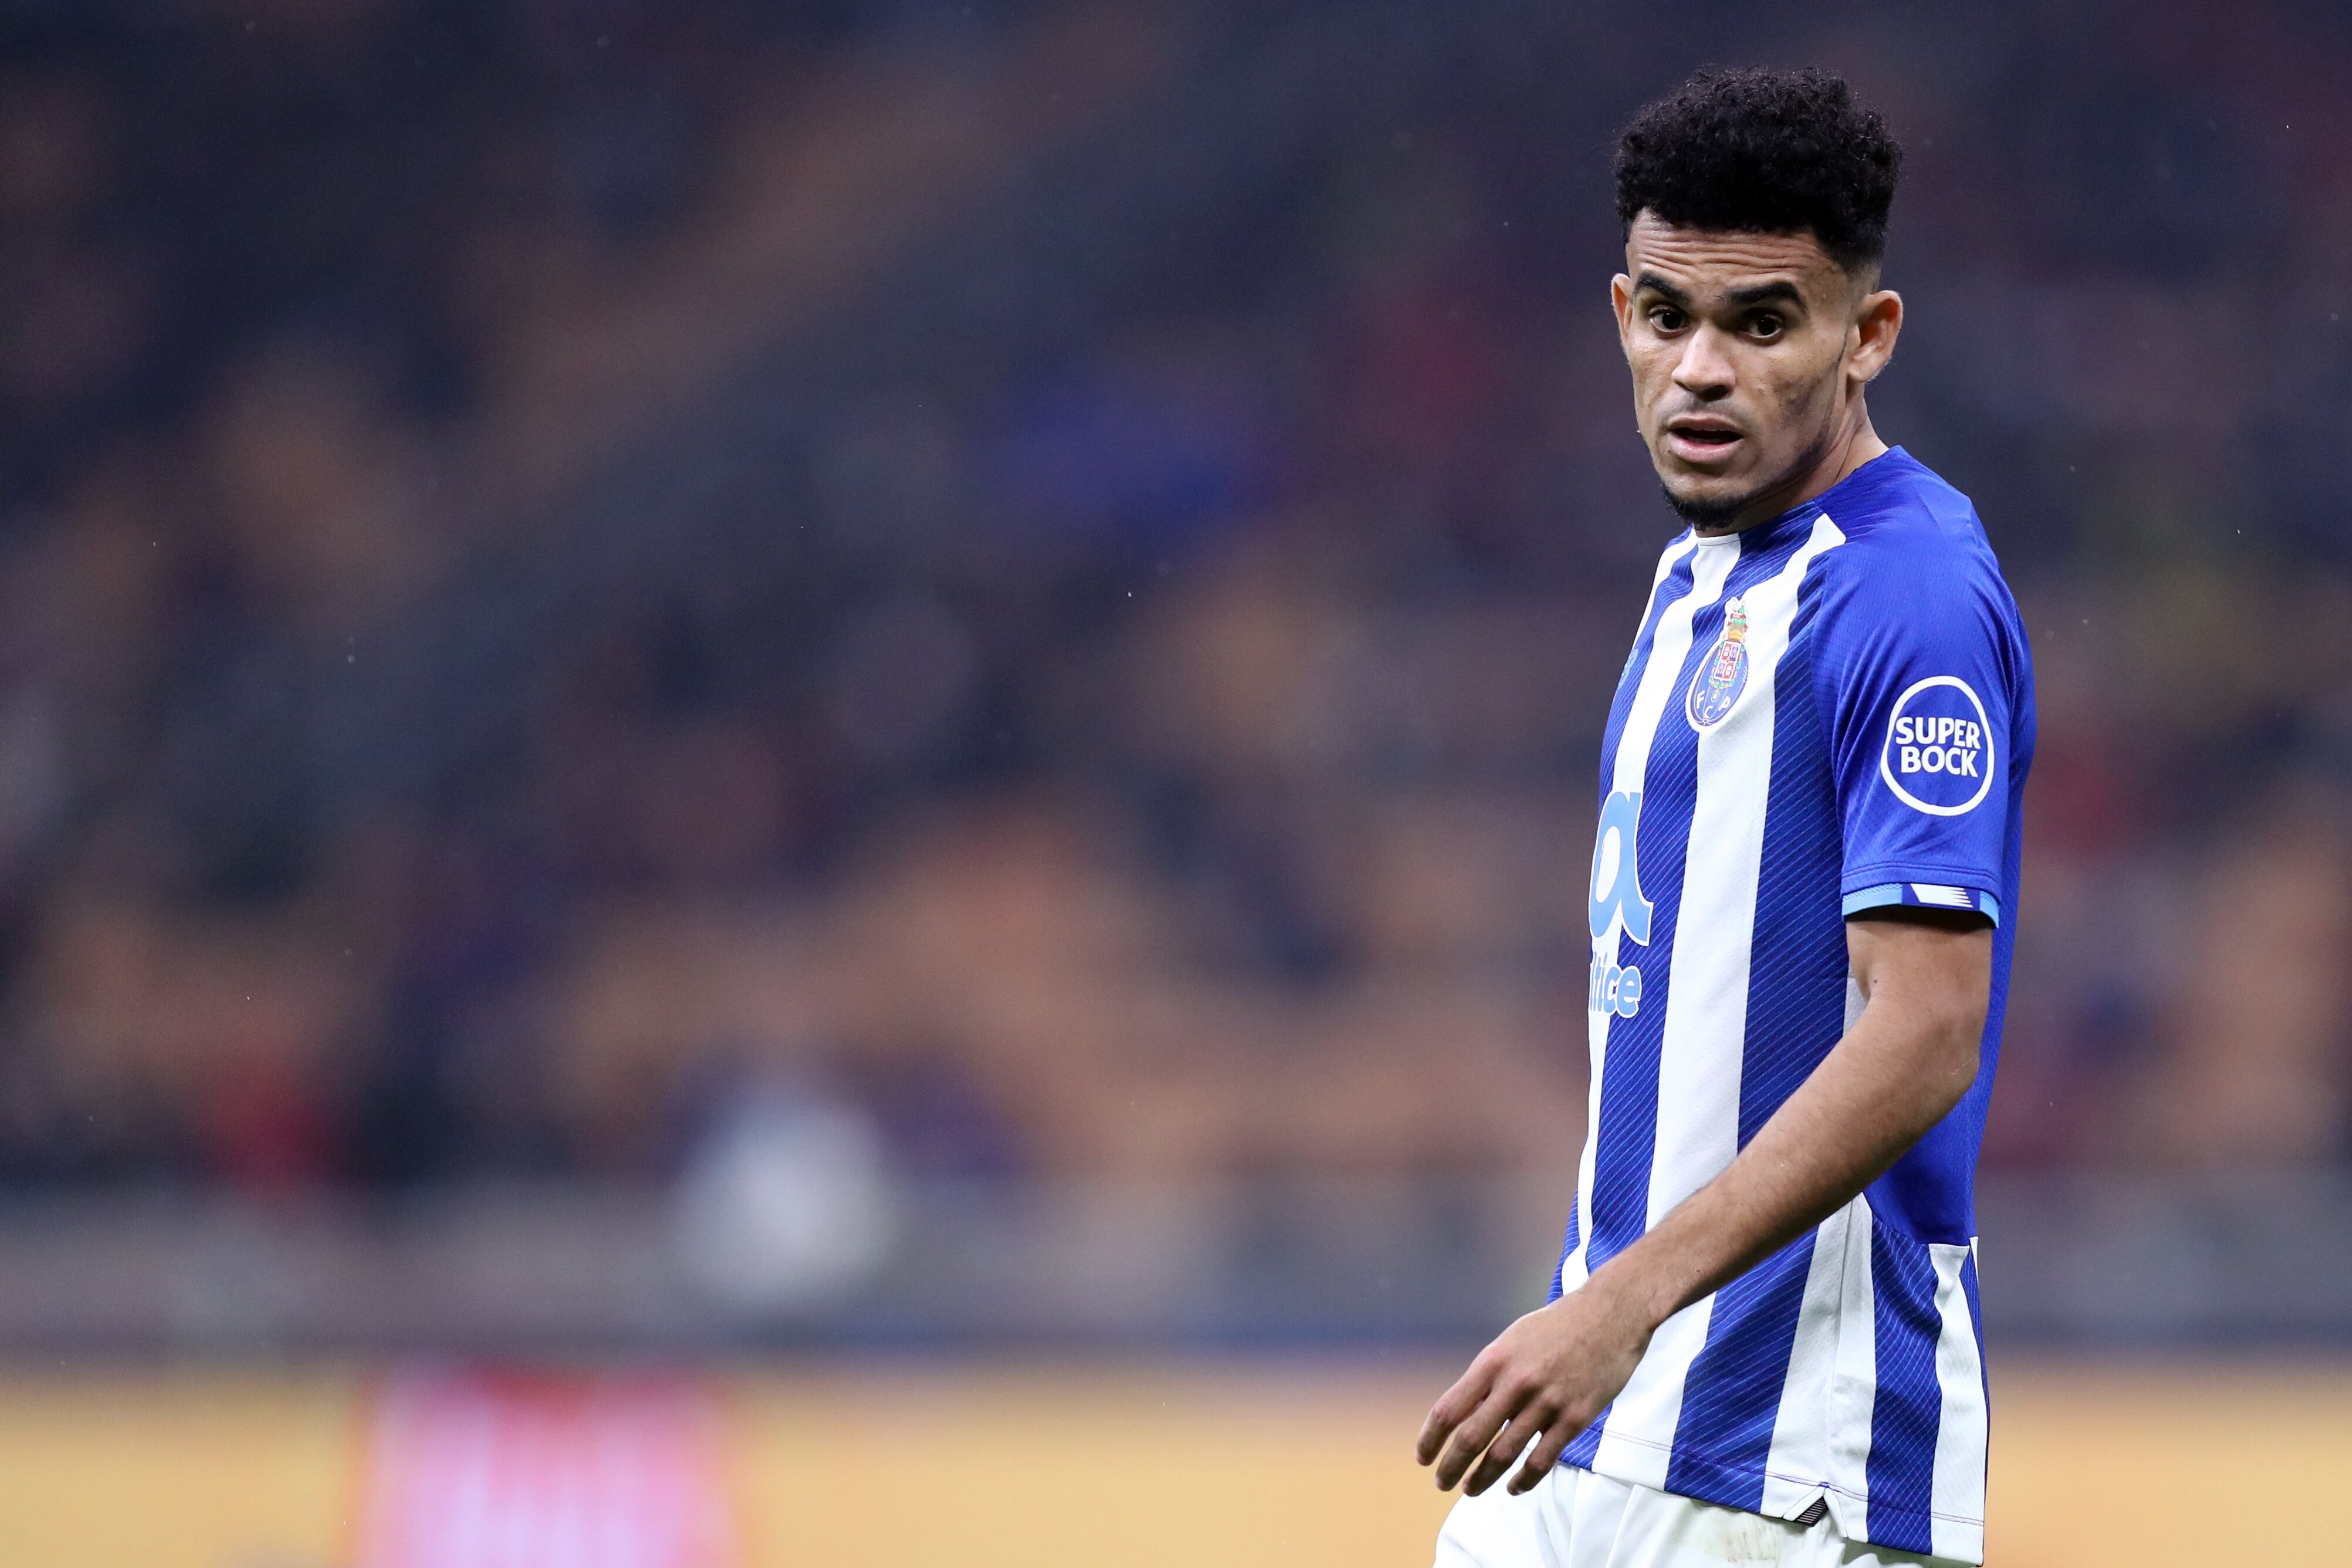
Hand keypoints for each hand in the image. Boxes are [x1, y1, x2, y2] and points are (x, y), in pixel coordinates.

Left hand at [1414, 1278, 1657, 1497]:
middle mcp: (1515, 1382)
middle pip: (1471, 1438)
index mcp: (1493, 1360)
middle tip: (1442, 1482)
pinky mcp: (1576, 1416)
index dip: (1430, 1439)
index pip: (1448, 1409)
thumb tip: (1464, 1413)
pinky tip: (1513, 1487)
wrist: (1611, 1313)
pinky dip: (1523, 1480)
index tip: (1422, 1456)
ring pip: (1504, 1455)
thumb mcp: (1511, 1341)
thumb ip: (1488, 1376)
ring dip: (1482, 1479)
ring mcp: (1547, 1401)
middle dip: (1451, 1467)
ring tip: (1471, 1489)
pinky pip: (1542, 1460)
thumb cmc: (1556, 1327)